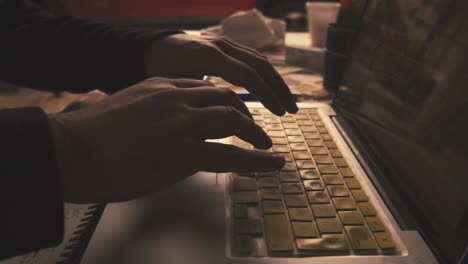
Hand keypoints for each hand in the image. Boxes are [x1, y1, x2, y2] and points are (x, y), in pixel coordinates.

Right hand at [49, 78, 284, 202]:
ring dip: (254, 133)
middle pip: (225, 99)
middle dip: (245, 114)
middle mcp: (177, 99)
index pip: (204, 88)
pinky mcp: (185, 152)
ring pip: (233, 121)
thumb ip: (134, 109)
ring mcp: (183, 124)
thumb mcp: (117, 109)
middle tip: (254, 129)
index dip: (223, 101)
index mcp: (161, 87)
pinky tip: (273, 163)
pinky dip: (257, 161)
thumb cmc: (87, 137)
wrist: (71, 150)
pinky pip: (231, 155)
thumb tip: (127, 115)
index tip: (233, 111)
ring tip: (265, 145)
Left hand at [145, 34, 296, 114]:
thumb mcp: (174, 88)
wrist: (155, 48)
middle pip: (260, 65)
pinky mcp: (228, 46)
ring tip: (287, 103)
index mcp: (209, 57)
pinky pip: (253, 58)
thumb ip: (198, 99)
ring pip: (260, 60)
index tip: (280, 114)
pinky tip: (273, 91)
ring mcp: (226, 43)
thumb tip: (225, 123)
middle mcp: (221, 46)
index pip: (248, 75)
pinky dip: (266, 75)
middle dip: (279, 88)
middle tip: (292, 111)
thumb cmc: (161, 73)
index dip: (267, 95)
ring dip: (276, 81)